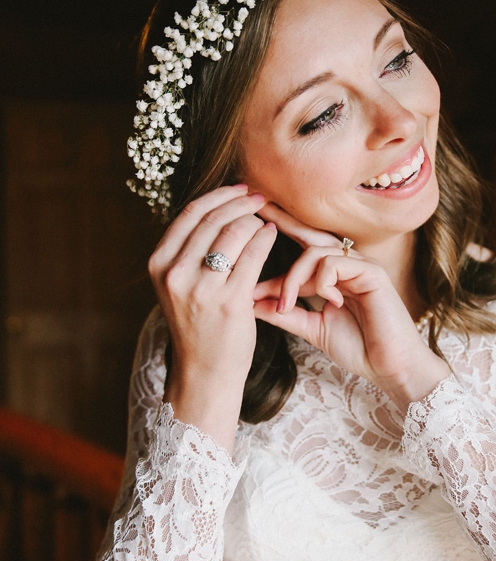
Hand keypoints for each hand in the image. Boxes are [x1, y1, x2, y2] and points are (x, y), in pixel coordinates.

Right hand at [148, 185, 276, 450]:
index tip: (239, 188)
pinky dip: (265, 238)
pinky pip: (253, 254)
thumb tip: (215, 208)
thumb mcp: (179, 285)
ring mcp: (202, 288)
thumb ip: (188, 251)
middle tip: (260, 197)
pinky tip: (272, 233)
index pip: (190, 214)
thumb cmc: (199, 325)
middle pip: (213, 219)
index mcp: (159, 265)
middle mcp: (176, 274)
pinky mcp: (230, 302)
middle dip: (240, 202)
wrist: (205, 371)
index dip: (218, 196)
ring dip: (254, 219)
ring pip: (234, 232)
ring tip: (266, 219)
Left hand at [253, 203, 449, 410]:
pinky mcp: (373, 273)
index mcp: (336, 276)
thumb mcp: (313, 328)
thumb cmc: (360, 349)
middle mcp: (349, 265)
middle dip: (284, 221)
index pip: (303, 252)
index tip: (250, 239)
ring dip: (294, 278)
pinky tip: (331, 302)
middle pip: (311, 236)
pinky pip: (335, 263)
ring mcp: (362, 266)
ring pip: (316, 252)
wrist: (390, 368)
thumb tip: (251, 302)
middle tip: (259, 207)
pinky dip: (323, 282)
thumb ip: (286, 314)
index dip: (278, 246)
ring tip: (287, 304)